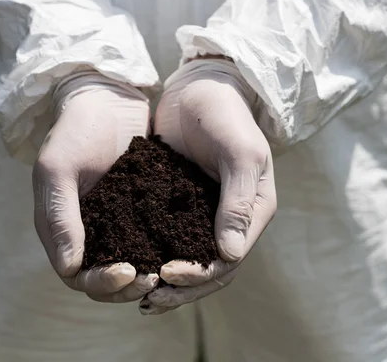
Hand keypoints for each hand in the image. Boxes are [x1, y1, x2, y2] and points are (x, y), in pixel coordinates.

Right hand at [33, 71, 158, 302]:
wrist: (108, 98)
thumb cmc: (76, 130)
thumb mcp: (58, 169)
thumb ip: (60, 217)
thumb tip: (70, 269)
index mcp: (66, 231)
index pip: (81, 277)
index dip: (103, 284)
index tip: (130, 273)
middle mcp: (94, 233)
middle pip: (111, 279)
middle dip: (132, 285)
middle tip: (158, 277)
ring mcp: (121, 223)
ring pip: (137, 262)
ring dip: (153, 272)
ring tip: (176, 268)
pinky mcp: (145, 209)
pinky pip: (156, 237)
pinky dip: (169, 248)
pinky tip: (189, 246)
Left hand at [139, 59, 276, 314]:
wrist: (203, 86)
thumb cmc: (226, 114)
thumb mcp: (240, 154)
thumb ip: (238, 202)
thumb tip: (229, 255)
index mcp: (254, 212)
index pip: (229, 259)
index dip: (200, 275)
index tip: (167, 275)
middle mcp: (234, 219)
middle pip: (211, 268)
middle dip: (182, 288)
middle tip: (148, 300)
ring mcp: (209, 213)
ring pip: (191, 259)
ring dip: (168, 281)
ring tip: (139, 294)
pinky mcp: (185, 203)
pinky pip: (173, 238)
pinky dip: (156, 254)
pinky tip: (132, 262)